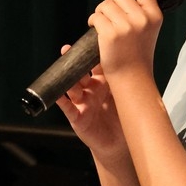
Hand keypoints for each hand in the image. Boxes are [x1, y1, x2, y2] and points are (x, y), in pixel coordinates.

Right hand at [54, 46, 128, 162]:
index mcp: (102, 82)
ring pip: (72, 88)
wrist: (120, 143)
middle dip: (72, 63)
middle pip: (79, 74)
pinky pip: (67, 108)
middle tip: (67, 51)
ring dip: (68, 81)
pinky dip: (61, 101)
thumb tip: (127, 56)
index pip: (92, 64)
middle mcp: (90, 91)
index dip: (88, 54)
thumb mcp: (123, 94)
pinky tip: (58, 94)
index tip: (86, 42)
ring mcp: (82, 103)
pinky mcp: (77, 118)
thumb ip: (121, 78)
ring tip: (66, 72)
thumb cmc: (123, 117)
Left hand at [86, 0, 163, 80]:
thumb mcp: (149, 28)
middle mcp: (142, 19)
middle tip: (108, 14)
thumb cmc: (138, 53)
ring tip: (102, 23)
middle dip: (109, 2)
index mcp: (154, 15)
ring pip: (105, 5)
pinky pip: (96, 16)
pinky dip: (93, 21)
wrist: (132, 77)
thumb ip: (141, 11)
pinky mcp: (111, 34)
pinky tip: (95, 29)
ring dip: (100, 11)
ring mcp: (126, 26)